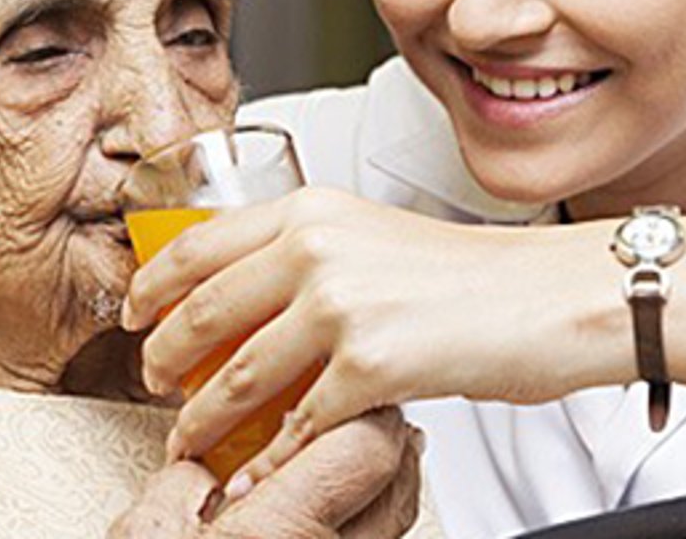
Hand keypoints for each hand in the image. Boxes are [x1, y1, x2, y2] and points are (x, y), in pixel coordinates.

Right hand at [109, 408, 422, 538]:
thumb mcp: (144, 538)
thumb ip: (180, 487)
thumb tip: (199, 467)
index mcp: (279, 533)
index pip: (365, 447)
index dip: (362, 402)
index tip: (344, 379)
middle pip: (399, 481)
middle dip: (386, 431)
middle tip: (363, 400)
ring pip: (397, 521)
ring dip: (388, 475)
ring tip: (361, 445)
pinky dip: (371, 519)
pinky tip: (343, 506)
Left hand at [121, 186, 618, 492]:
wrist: (552, 296)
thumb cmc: (472, 275)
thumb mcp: (372, 234)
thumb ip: (309, 251)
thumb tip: (248, 287)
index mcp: (310, 210)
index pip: (196, 246)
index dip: (150, 288)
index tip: (134, 316)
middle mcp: (316, 248)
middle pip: (201, 313)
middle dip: (164, 360)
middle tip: (154, 386)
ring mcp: (340, 306)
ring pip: (237, 376)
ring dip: (203, 418)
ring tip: (190, 438)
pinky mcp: (370, 366)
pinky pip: (297, 425)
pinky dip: (268, 460)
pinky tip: (256, 475)